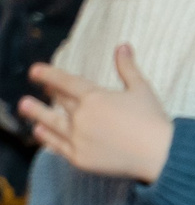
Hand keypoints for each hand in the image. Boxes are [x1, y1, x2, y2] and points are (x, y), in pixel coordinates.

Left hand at [21, 47, 174, 181]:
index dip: (48, 75)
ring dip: (36, 113)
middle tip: (41, 89)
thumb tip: (122, 46)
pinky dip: (46, 137)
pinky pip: (57, 146)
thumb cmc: (154, 121)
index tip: (35, 70)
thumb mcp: (142, 89)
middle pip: (59, 101)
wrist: (160, 155)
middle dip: (49, 93)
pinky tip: (39, 132)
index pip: (65, 82)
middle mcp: (81, 116)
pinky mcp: (79, 158)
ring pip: (50, 123)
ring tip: (24, 106)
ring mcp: (78, 138)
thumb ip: (127, 68)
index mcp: (95, 97)